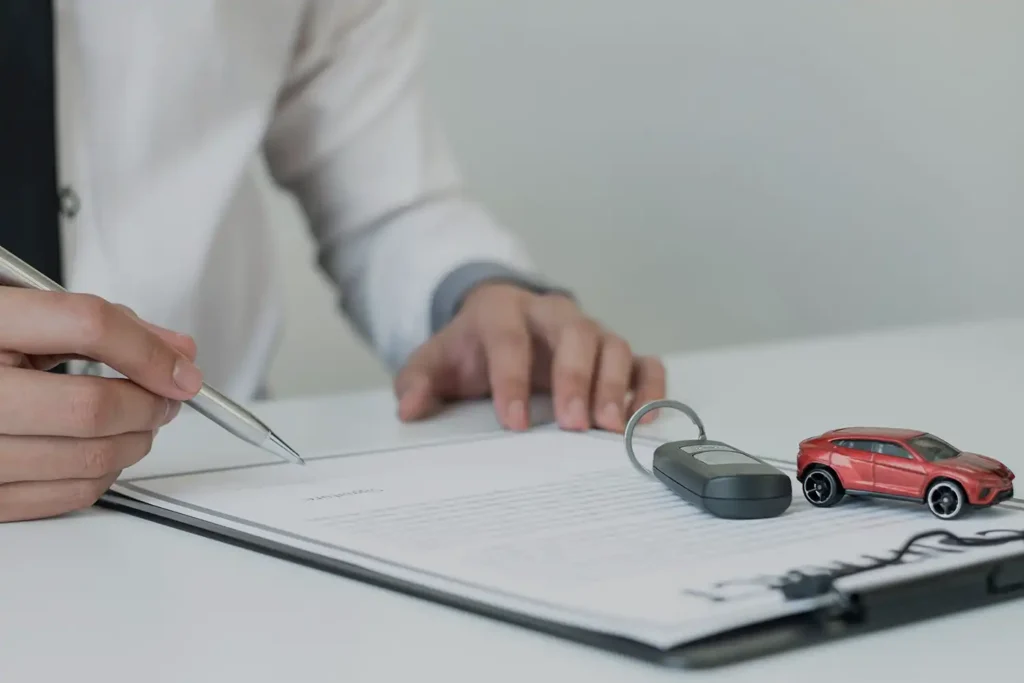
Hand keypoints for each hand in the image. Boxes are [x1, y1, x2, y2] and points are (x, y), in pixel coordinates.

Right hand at [0, 288, 203, 522]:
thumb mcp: (19, 316)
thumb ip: (102, 325)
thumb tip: (178, 352)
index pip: (88, 324)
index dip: (150, 349)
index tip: (183, 367)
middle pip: (92, 406)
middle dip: (150, 404)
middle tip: (165, 396)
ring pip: (87, 458)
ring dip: (136, 442)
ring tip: (140, 423)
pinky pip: (63, 496)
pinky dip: (103, 476)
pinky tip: (104, 453)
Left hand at [394, 282, 665, 431]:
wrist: (499, 322)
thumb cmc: (471, 348)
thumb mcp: (436, 360)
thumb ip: (418, 381)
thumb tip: (410, 409)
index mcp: (504, 312)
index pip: (510, 340)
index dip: (512, 379)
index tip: (513, 422)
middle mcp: (553, 316)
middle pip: (574, 334)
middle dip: (575, 378)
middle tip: (573, 423)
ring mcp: (589, 333)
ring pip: (613, 345)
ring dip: (615, 386)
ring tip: (609, 428)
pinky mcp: (613, 353)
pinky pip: (644, 362)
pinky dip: (650, 388)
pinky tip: (642, 421)